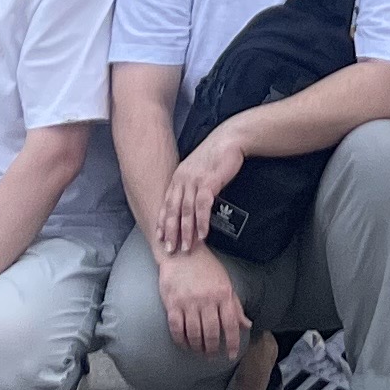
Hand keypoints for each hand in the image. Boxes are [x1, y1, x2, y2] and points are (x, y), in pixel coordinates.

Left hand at [157, 129, 242, 258]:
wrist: (229, 139)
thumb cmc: (215, 155)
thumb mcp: (197, 169)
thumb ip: (191, 184)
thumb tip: (190, 201)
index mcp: (178, 177)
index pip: (166, 203)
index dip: (162, 221)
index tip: (159, 237)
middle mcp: (182, 179)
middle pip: (173, 210)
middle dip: (170, 231)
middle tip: (170, 249)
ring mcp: (194, 180)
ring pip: (186, 211)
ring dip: (186, 231)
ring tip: (187, 247)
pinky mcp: (208, 182)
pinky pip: (202, 206)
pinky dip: (202, 222)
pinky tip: (203, 234)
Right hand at [159, 245, 248, 364]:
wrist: (182, 252)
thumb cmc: (206, 267)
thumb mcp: (225, 283)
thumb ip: (235, 306)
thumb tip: (246, 324)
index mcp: (223, 294)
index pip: (231, 324)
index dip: (233, 343)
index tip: (232, 355)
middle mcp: (207, 300)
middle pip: (212, 333)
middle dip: (213, 349)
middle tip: (213, 355)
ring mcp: (189, 303)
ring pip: (194, 334)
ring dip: (198, 347)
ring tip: (200, 351)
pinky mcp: (173, 304)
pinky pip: (177, 329)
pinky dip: (181, 340)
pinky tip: (185, 344)